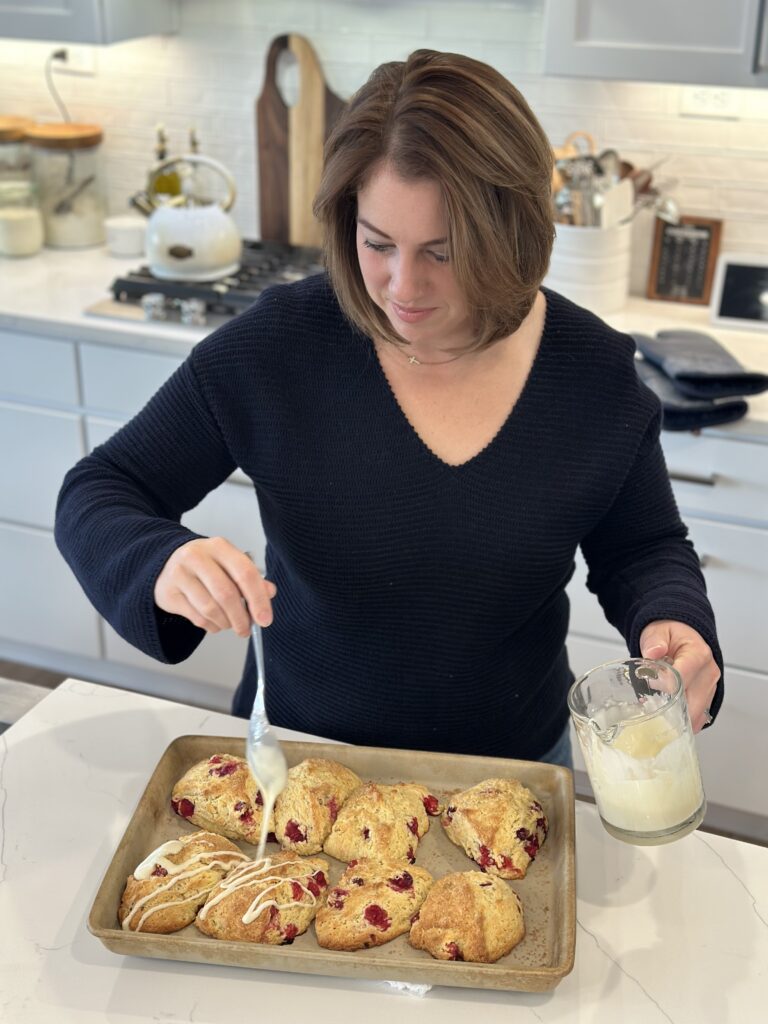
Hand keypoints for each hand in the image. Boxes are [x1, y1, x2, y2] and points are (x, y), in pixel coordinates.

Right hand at [154, 537, 275, 637]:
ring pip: (210, 609)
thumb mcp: (229, 565)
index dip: (258, 599)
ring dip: (225, 623)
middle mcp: (197, 557)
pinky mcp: (169, 593)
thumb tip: (269, 592)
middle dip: (241, 618)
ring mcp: (180, 574)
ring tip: (229, 624)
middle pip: (226, 594)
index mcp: (219, 547)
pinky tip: (215, 623)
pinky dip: (211, 626)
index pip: (245, 573)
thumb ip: (250, 578)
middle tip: (246, 630)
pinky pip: (196, 618)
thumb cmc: (206, 566)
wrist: (167, 564)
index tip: (265, 620)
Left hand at [639, 620, 719, 731]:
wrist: (683, 633)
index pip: (683, 679)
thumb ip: (654, 641)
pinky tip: (671, 721)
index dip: (666, 689)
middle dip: (671, 712)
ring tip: (658, 718)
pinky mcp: (708, 696)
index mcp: (698, 654)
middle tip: (651, 713)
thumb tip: (653, 652)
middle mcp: (709, 672)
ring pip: (698, 713)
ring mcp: (711, 686)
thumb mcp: (658, 631)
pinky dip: (686, 721)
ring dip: (678, 719)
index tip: (651, 692)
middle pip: (693, 703)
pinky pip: (700, 716)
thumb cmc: (670, 634)